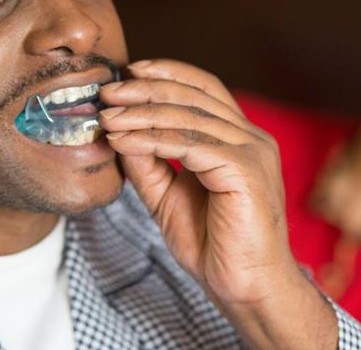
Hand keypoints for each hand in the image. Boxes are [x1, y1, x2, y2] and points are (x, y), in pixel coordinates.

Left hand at [99, 59, 336, 348]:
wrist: (247, 289)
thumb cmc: (214, 244)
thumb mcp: (169, 195)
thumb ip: (149, 163)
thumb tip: (118, 131)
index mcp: (240, 138)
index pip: (205, 88)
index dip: (169, 73)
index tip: (130, 72)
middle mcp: (251, 137)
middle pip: (196, 94)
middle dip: (147, 88)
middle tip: (109, 90)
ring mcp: (253, 151)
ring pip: (190, 116)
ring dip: (142, 113)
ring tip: (108, 116)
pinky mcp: (246, 170)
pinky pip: (190, 145)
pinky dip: (152, 139)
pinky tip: (123, 140)